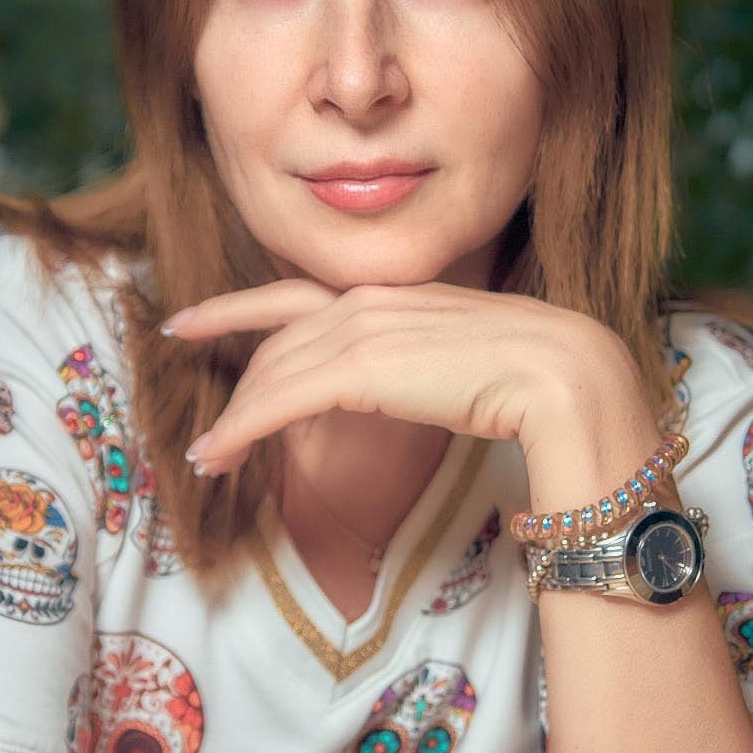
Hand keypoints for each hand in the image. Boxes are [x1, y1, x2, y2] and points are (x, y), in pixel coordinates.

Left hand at [159, 279, 618, 474]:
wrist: (562, 374)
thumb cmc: (535, 375)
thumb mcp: (463, 359)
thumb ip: (424, 362)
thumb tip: (414, 386)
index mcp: (393, 294)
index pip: (295, 295)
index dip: (236, 307)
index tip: (190, 319)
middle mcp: (366, 303)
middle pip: (275, 341)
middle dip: (230, 378)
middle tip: (203, 425)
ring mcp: (359, 331)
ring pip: (271, 374)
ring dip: (233, 419)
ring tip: (205, 458)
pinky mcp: (356, 370)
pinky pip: (277, 401)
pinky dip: (239, 428)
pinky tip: (216, 455)